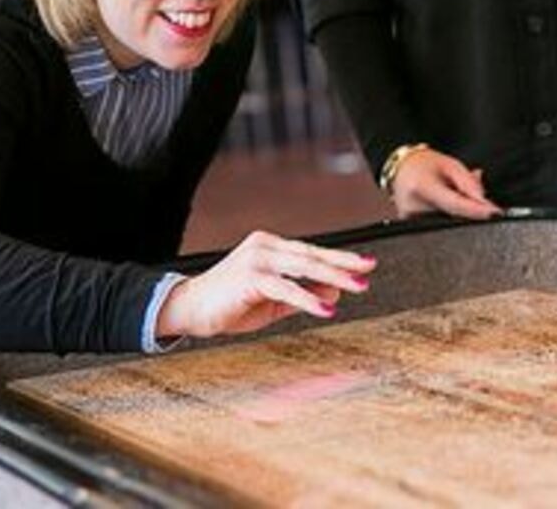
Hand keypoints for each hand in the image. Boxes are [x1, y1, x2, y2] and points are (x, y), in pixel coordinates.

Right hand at [155, 231, 374, 340]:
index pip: (312, 251)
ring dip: (333, 277)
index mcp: (270, 247)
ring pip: (303, 267)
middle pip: (312, 255)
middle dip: (344, 264)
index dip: (340, 258)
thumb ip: (302, 295)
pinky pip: (285, 288)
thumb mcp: (273, 302)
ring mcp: (256, 259)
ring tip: (357, 286)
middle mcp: (265, 247)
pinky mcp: (249, 277)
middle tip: (369, 270)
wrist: (187, 309)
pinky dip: (307, 298)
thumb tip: (335, 292)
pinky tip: (325, 308)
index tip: (365, 264)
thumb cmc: (229, 305)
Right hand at [390, 148, 500, 219]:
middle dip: (470, 211)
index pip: (454, 204)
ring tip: (453, 196)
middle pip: (452, 217)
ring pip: (447, 223)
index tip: (494, 212)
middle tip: (478, 201)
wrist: (402, 168)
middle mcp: (413, 207)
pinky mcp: (412, 228)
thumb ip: (468, 182)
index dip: (476, 210)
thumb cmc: (425, 164)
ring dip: (459, 214)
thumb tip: (483, 200)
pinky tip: (447, 205)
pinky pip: (439, 225)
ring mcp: (410, 220)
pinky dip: (450, 217)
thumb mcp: (450, 164)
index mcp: (421, 186)